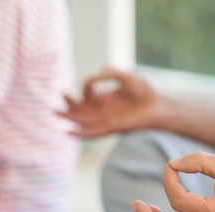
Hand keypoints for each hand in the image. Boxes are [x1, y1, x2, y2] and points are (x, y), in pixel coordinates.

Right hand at [58, 67, 172, 137]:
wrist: (157, 107)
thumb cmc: (145, 92)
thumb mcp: (127, 77)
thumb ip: (111, 73)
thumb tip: (96, 73)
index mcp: (106, 98)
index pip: (88, 94)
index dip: (86, 86)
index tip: (94, 79)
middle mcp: (104, 110)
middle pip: (80, 110)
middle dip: (68, 105)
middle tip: (58, 97)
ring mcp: (106, 120)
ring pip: (82, 122)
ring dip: (69, 118)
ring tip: (56, 113)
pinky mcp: (110, 128)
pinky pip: (92, 133)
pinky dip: (81, 134)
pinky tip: (69, 132)